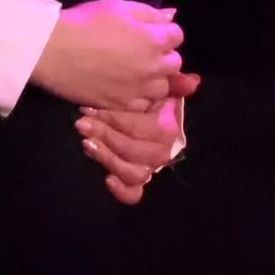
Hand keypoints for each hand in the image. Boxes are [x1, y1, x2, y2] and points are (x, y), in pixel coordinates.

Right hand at [29, 0, 184, 108]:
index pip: (177, 35)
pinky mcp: (124, 105)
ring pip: (163, 87)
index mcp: (154, 39)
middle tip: (141, 50)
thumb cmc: (85, 22)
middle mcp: (153, 67)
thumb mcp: (117, 6)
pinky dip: (140, 95)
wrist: (54, 51)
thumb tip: (171, 16)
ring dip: (155, 78)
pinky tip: (125, 85)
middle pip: (175, 63)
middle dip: (163, 55)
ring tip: (135, 71)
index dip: (164, 32)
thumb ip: (148, 12)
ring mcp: (140, 89)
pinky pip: (145, 104)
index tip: (149, 31)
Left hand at [75, 78, 197, 202]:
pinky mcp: (135, 179)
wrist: (136, 104)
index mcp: (168, 127)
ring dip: (108, 158)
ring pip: (134, 172)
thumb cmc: (144, 92)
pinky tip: (107, 179)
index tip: (89, 109)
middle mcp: (162, 150)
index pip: (144, 129)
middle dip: (107, 136)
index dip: (116, 120)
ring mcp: (149, 167)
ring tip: (87, 143)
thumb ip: (175, 82)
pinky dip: (123, 191)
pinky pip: (134, 193)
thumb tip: (192, 82)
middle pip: (136, 151)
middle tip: (82, 123)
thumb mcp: (158, 83)